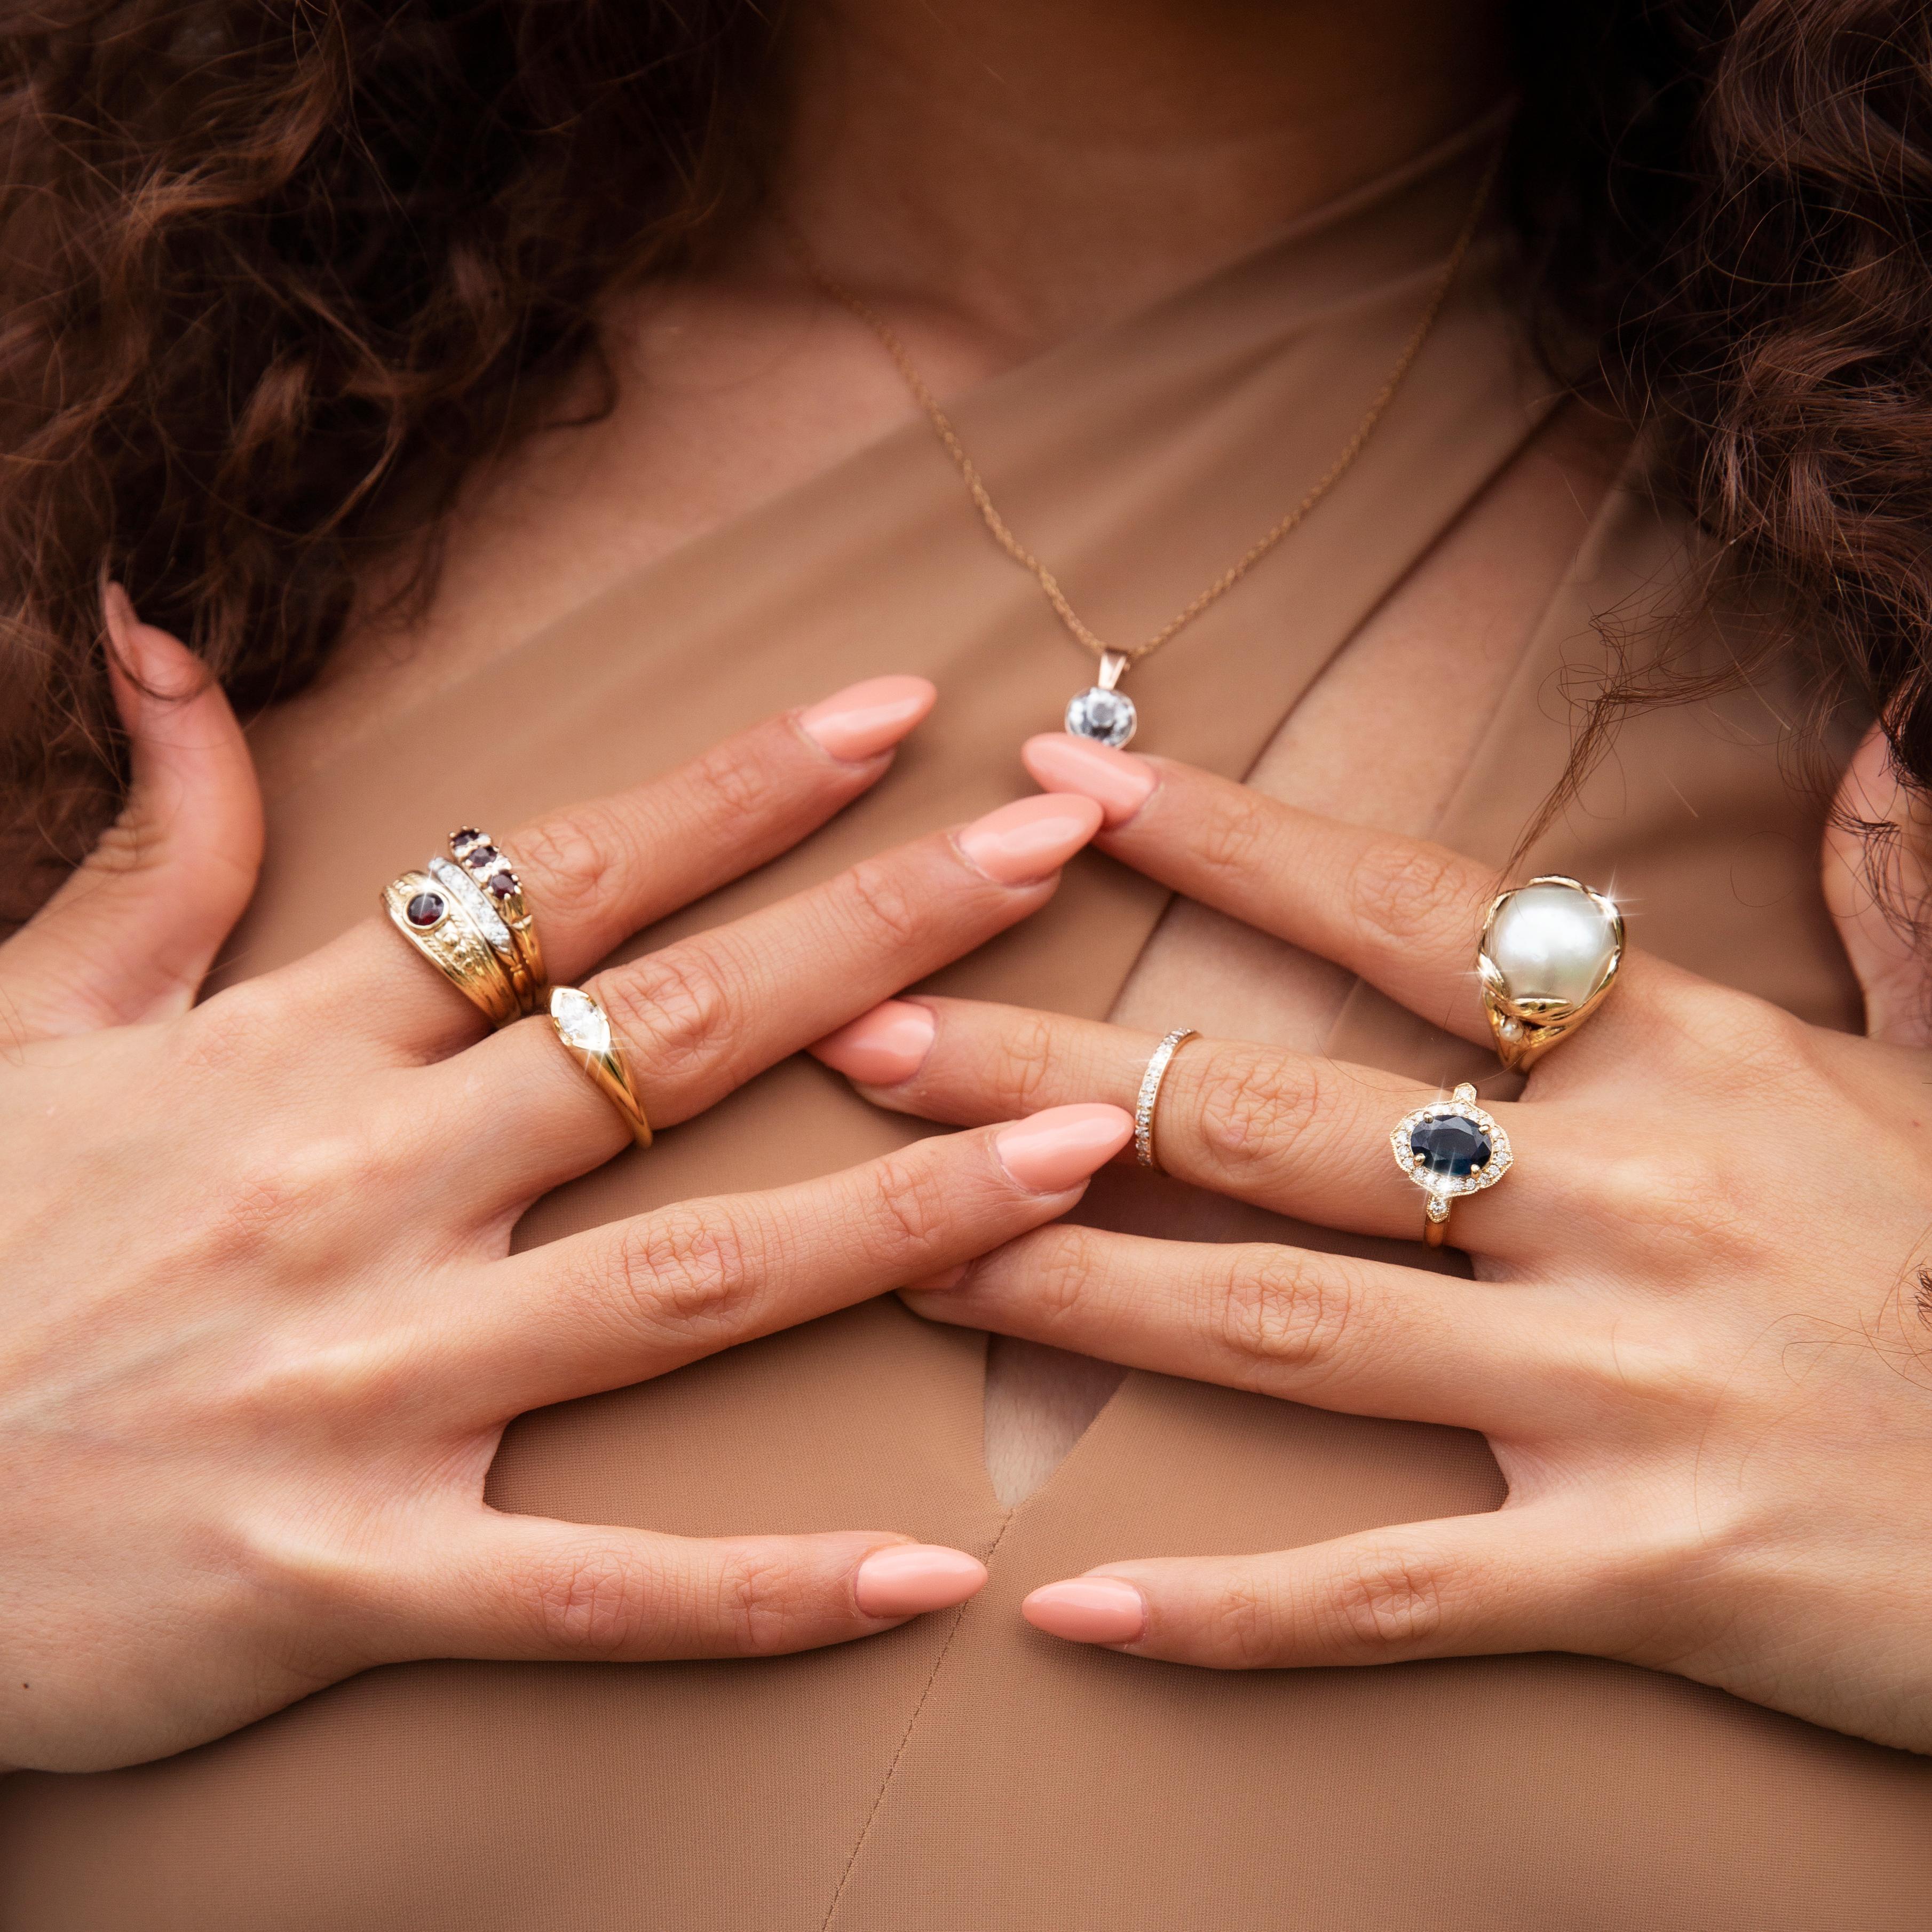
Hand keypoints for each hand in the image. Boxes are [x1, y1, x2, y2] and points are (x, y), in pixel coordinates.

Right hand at [0, 594, 1129, 1772]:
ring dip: (899, 1215)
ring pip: (682, 1284)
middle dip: (875, 936)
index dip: (736, 788)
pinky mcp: (347, 1576)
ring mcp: (363, 1392)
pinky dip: (763, 1588)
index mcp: (283, 1053)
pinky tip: (931, 1573)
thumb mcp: (22, 1015)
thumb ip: (147, 838)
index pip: (555, 881)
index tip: (891, 713)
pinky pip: (597, 1590)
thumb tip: (163, 632)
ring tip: (1076, 1145)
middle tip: (1054, 851)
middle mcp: (352, 1197)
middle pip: (665, 1040)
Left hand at [812, 728, 1931, 1754]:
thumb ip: (1901, 892)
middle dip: (1053, 1077)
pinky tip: (1068, 1609)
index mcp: (1682, 1059)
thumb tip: (1895, 726)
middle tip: (867, 1036)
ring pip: (1286, 1332)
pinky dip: (1227, 1610)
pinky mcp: (1647, 1572)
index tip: (1062, 785)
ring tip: (901, 1258)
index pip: (1404, 914)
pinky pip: (1393, 1591)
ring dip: (1074, 1293)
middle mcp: (1623, 1204)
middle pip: (1273, 1117)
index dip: (1224, 838)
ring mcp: (1623, 1395)